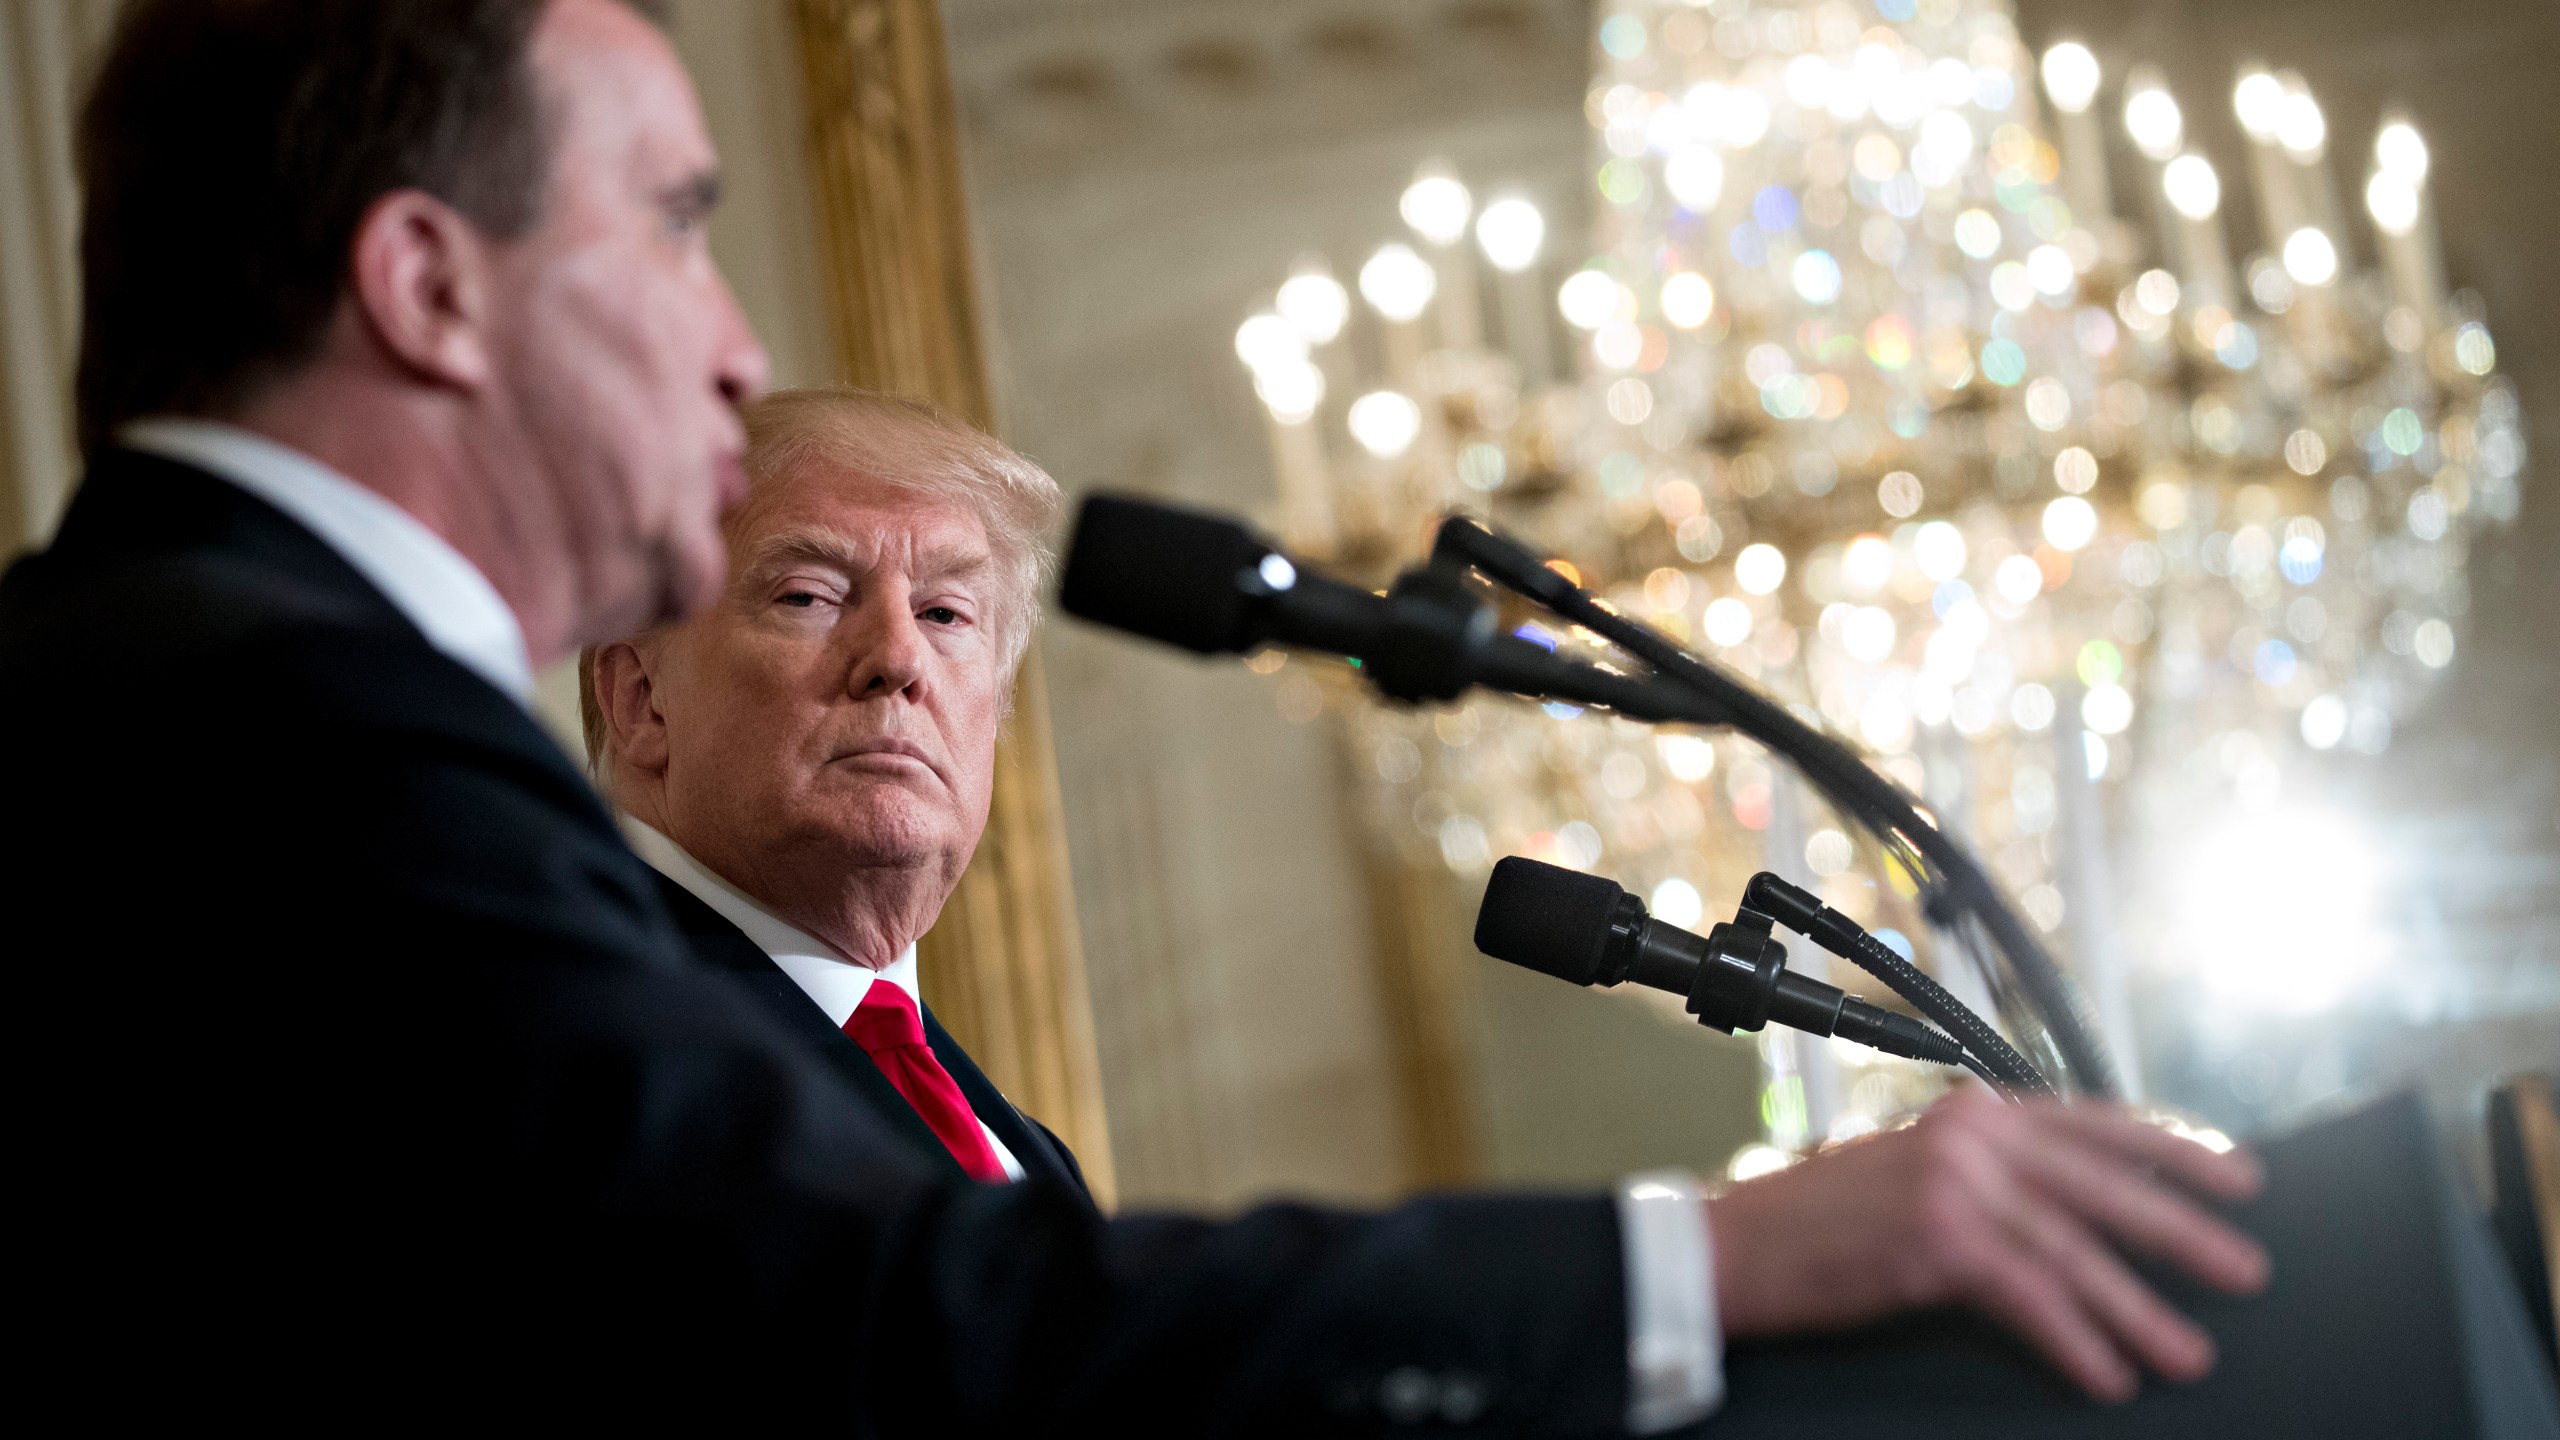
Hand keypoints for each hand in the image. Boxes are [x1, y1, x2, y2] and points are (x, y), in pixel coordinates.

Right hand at [1704, 1088, 2269, 1400]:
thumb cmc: (1816, 1216)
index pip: (2096, 1120)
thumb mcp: (1913, 1166)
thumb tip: (2077, 1210)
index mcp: (1973, 1110)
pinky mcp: (1939, 1240)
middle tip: (2244, 1268)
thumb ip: (1990, 1172)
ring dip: (2139, 1309)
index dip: (2172, 1148)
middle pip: (2103, 1184)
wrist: (1736, 1242)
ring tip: (2186, 1350)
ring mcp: (1956, 1183)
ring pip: (2076, 1250)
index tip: (2233, 1174)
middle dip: (2182, 1231)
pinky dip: (2077, 1339)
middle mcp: (1972, 1135)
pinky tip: (2106, 1372)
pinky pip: (2032, 1296)